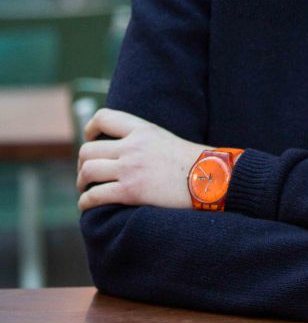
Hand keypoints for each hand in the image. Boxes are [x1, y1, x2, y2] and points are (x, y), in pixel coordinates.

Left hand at [76, 108, 206, 211]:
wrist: (210, 178)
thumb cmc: (192, 162)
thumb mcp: (164, 139)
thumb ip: (142, 140)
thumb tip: (124, 149)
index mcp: (142, 129)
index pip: (104, 117)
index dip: (90, 128)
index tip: (89, 138)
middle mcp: (133, 146)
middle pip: (88, 149)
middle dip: (82, 163)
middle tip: (86, 173)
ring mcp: (131, 168)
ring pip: (88, 171)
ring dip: (81, 182)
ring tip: (86, 189)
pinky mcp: (131, 191)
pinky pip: (95, 195)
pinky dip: (86, 202)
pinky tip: (87, 205)